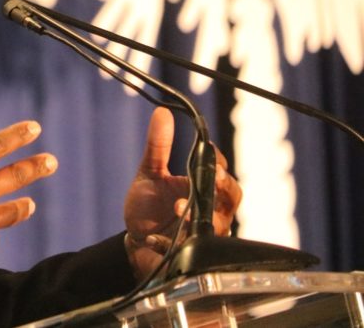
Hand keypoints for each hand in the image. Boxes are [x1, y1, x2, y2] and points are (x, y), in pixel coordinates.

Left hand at [123, 107, 242, 277]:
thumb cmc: (148, 207)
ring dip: (198, 215)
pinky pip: (186, 250)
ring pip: (217, 226)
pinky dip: (169, 243)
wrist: (134, 241)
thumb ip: (158, 146)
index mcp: (203, 189)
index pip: (222, 173)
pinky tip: (154, 238)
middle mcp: (210, 211)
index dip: (219, 162)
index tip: (208, 149)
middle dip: (224, 187)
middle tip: (212, 179)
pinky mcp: (187, 254)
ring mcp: (202, 234)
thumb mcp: (150, 173)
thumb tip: (162, 112)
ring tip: (177, 206)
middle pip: (232, 198)